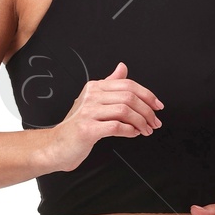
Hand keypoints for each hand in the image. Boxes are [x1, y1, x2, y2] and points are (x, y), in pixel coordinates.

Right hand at [45, 62, 162, 172]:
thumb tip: (122, 68)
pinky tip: (133, 134)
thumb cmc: (76, 127)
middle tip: (154, 122)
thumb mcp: (92, 101)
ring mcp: (88, 112)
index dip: (147, 95)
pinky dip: (129, 131)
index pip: (128, 85)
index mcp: (94, 88)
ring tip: (146, 130)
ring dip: (141, 122)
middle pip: (129, 97)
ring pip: (125, 111)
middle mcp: (91, 97)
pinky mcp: (87, 129)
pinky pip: (116, 126)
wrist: (56, 146)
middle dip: (147, 111)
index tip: (158, 106)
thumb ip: (109, 84)